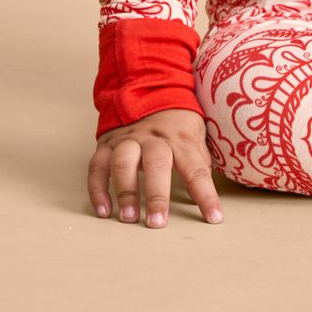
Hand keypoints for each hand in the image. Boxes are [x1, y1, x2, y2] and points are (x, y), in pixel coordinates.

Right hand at [87, 107, 223, 228]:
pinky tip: (104, 211)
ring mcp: (128, 140)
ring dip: (125, 192)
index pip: (196, 169)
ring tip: (129, 219)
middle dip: (156, 195)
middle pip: (156, 164)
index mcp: (180, 137)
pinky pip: (97, 167)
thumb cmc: (176, 119)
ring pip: (123, 163)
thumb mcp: (196, 131)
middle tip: (157, 222)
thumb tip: (207, 189)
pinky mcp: (107, 144)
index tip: (214, 218)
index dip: (206, 195)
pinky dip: (97, 190)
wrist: (146, 88)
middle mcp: (153, 138)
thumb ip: (200, 158)